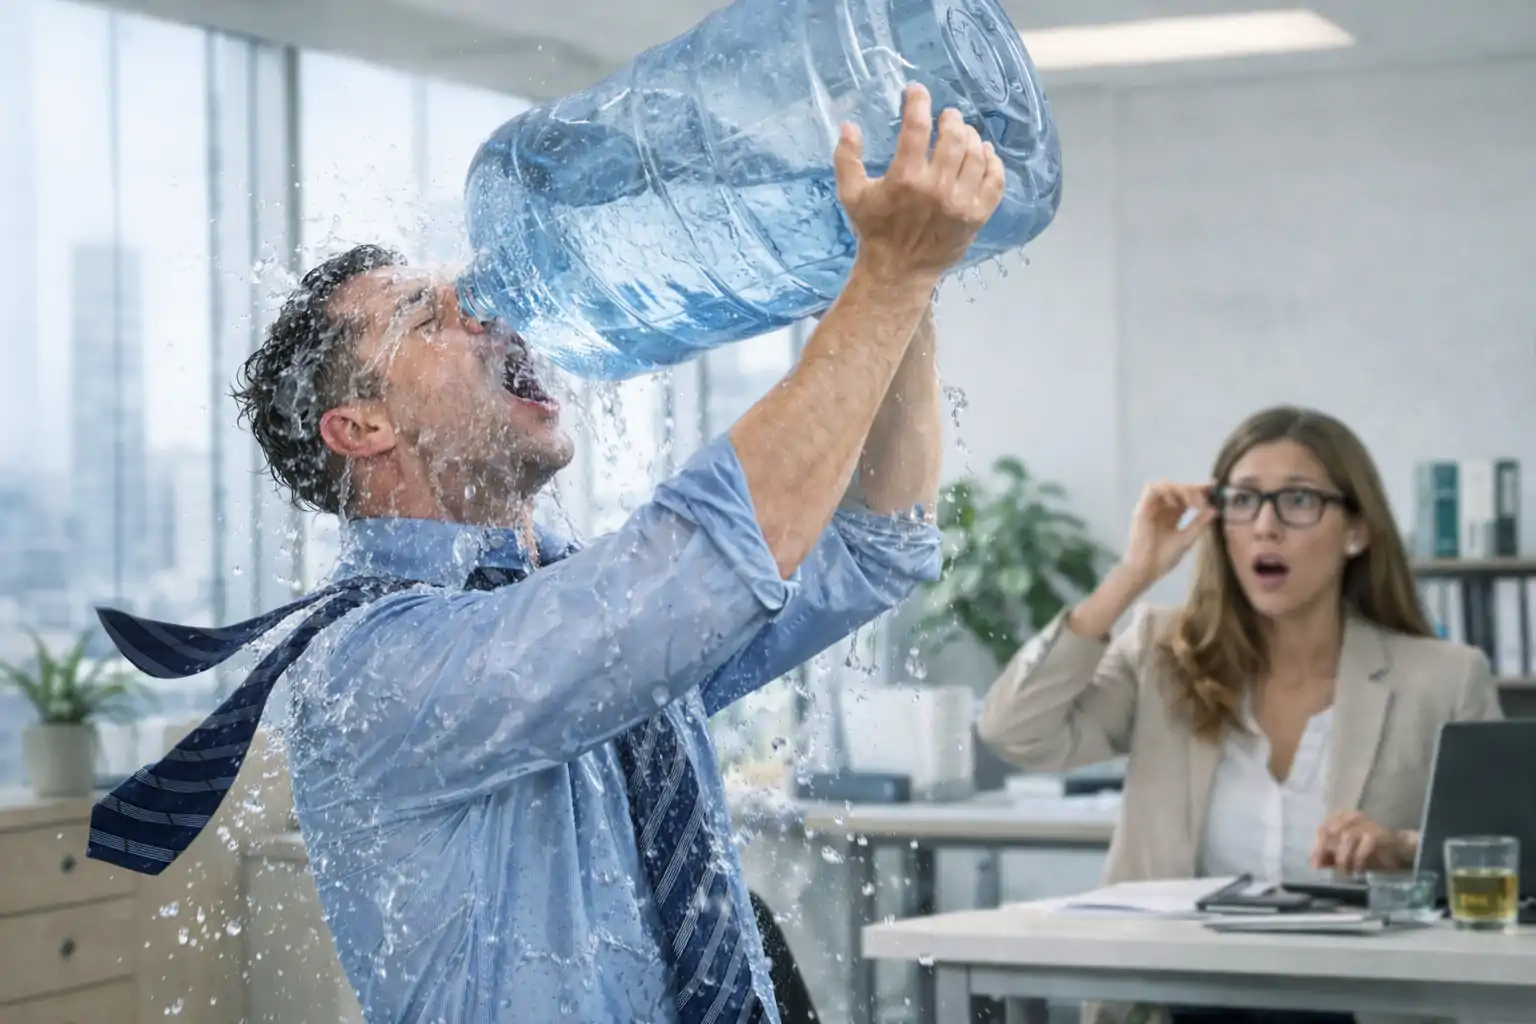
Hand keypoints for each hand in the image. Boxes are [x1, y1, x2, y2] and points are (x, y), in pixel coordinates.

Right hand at [833, 83, 1006, 283]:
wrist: (898, 270)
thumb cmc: (874, 230)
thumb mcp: (851, 195)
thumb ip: (846, 159)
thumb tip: (849, 126)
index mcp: (905, 179)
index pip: (916, 127)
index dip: (918, 102)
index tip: (917, 92)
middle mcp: (936, 188)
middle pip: (954, 137)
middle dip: (951, 119)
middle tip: (947, 116)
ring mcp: (961, 203)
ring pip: (976, 155)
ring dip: (972, 137)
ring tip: (964, 133)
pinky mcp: (977, 216)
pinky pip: (995, 180)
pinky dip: (993, 161)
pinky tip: (985, 153)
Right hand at [1120, 481, 1215, 591]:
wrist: (1146, 570)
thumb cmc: (1164, 558)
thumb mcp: (1187, 539)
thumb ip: (1199, 523)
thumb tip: (1215, 509)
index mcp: (1172, 515)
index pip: (1186, 496)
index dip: (1199, 489)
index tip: (1213, 486)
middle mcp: (1162, 508)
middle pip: (1178, 488)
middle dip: (1193, 489)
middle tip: (1205, 499)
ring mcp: (1151, 507)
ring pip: (1165, 485)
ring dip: (1181, 489)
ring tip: (1192, 503)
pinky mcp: (1142, 508)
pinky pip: (1151, 489)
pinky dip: (1165, 491)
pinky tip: (1175, 503)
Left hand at [1311, 811, 1415, 874]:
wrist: (1399, 851)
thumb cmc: (1370, 852)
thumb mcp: (1347, 857)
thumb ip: (1330, 858)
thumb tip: (1314, 863)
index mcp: (1340, 820)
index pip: (1322, 830)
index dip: (1316, 848)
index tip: (1315, 865)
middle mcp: (1351, 818)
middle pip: (1330, 830)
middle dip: (1325, 851)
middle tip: (1326, 868)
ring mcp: (1365, 824)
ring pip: (1346, 836)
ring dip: (1343, 857)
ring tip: (1346, 872)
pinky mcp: (1379, 832)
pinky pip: (1366, 842)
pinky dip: (1359, 857)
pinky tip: (1359, 869)